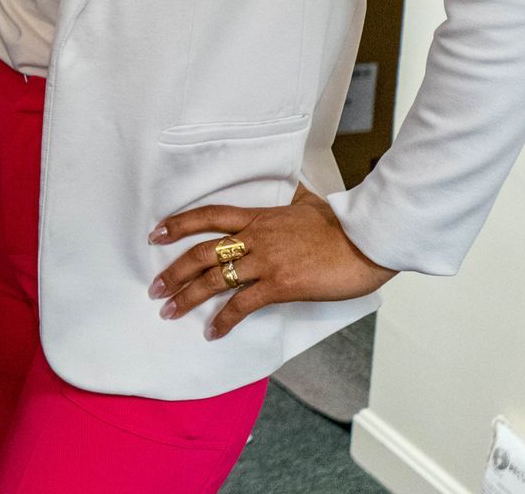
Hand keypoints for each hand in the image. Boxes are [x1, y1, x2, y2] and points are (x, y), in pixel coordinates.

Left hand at [149, 190, 396, 339]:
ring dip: (188, 297)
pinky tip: (212, 332)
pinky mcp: (280, 285)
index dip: (180, 223)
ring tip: (169, 311)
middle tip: (155, 287)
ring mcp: (266, 262)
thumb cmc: (345, 224)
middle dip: (175, 271)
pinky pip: (243, 305)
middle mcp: (256, 238)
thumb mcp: (311, 203)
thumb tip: (294, 191)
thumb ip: (294, 199)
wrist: (369, 240)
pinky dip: (224, 320)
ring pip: (215, 278)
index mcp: (260, 217)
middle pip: (202, 251)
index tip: (157, 233)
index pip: (210, 216)